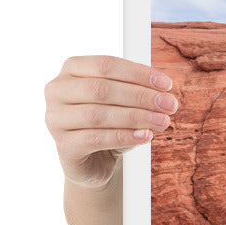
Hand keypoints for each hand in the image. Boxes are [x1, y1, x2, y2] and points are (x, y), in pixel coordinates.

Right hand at [44, 55, 177, 188]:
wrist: (97, 159)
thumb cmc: (111, 123)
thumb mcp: (125, 102)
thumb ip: (139, 92)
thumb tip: (163, 94)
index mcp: (72, 70)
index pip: (105, 65)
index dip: (138, 73)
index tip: (167, 85)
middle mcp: (57, 91)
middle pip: (102, 89)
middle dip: (141, 96)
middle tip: (170, 105)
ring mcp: (55, 119)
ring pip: (98, 115)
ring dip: (137, 117)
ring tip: (163, 121)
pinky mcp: (63, 146)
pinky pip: (96, 139)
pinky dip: (124, 136)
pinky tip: (146, 136)